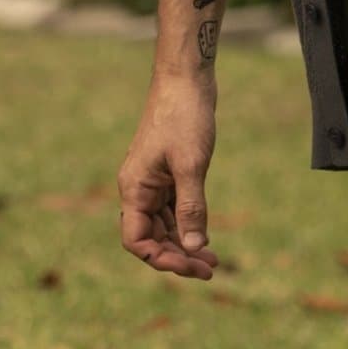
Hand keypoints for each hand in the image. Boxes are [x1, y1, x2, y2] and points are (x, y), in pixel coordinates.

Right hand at [118, 75, 218, 279]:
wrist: (186, 78)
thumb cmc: (184, 116)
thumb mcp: (191, 166)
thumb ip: (191, 209)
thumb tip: (194, 248)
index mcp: (134, 189)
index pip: (137, 240)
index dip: (161, 259)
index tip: (191, 266)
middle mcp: (139, 188)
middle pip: (151, 237)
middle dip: (178, 256)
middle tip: (211, 269)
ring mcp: (152, 181)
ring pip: (163, 225)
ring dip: (184, 244)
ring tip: (213, 261)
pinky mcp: (168, 173)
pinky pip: (172, 209)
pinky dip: (187, 225)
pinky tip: (206, 236)